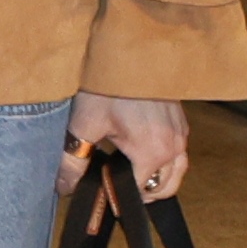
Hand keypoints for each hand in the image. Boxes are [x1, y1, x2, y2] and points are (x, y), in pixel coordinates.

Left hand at [63, 92, 188, 201]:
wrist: (130, 51)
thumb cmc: (107, 85)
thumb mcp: (84, 125)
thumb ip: (73, 160)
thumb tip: (64, 187)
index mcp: (152, 152)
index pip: (140, 192)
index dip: (119, 197)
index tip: (101, 193)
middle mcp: (174, 146)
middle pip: (165, 187)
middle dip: (142, 194)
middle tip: (115, 189)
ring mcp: (181, 133)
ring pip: (176, 171)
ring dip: (157, 180)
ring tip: (127, 176)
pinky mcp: (181, 122)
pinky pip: (178, 153)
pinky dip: (164, 162)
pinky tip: (138, 154)